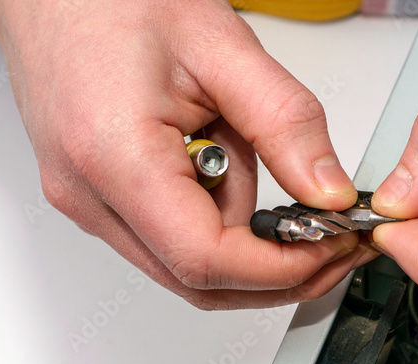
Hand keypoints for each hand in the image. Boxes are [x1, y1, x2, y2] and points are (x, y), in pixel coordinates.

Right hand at [0, 0, 373, 308]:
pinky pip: (169, 242)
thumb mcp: (222, 48)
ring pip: (186, 270)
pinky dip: (217, 225)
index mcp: (114, 157)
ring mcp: (89, 206)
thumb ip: (285, 124)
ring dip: (245, 243)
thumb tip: (328, 194)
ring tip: (257, 161)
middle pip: (197, 282)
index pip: (205, 260)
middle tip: (328, 238)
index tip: (328, 246)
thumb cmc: (112, 2)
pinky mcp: (97, 203)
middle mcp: (90, 198)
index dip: (278, 267)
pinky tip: (228, 168)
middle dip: (274, 272)